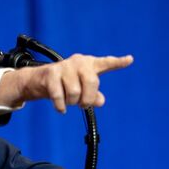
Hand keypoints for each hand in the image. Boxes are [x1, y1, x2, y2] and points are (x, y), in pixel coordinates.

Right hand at [0, 53, 133, 112]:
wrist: (38, 80)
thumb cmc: (64, 84)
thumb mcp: (81, 89)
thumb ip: (93, 95)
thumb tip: (100, 101)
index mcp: (89, 64)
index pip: (106, 63)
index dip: (118, 62)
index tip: (130, 59)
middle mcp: (78, 62)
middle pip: (92, 82)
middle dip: (87, 99)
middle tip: (82, 103)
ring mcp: (64, 67)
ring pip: (75, 92)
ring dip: (71, 102)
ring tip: (68, 102)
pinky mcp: (51, 74)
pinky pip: (59, 96)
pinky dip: (61, 106)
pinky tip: (61, 109)